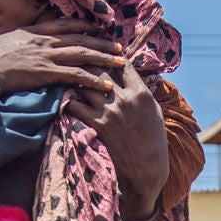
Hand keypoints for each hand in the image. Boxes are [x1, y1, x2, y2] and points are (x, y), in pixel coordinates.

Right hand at [0, 17, 123, 94]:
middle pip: (80, 38)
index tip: (98, 28)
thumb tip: (22, 45)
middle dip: (102, 42)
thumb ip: (19, 42)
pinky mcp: (46, 72)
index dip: (84, 26)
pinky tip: (106, 85)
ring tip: (120, 64)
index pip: (64, 24)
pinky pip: (76, 75)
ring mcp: (45, 55)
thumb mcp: (3, 43)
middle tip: (119, 47)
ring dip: (104, 59)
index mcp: (33, 31)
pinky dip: (93, 80)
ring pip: (83, 54)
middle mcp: (43, 39)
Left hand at [65, 64, 167, 220]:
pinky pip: (76, 106)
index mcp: (141, 93)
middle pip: (100, 70)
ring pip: (85, 85)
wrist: (147, 169)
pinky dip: (70, 100)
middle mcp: (125, 99)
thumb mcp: (154, 111)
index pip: (122, 64)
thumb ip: (141, 92)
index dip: (111, 55)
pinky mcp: (98, 125)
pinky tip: (67, 99)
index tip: (102, 51)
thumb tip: (134, 77)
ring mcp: (110, 112)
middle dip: (88, 63)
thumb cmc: (154, 140)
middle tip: (78, 59)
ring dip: (76, 79)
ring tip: (67, 75)